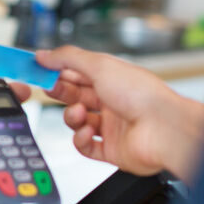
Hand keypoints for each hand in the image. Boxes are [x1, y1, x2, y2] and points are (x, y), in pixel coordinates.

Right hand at [36, 45, 199, 176]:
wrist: (165, 129)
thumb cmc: (142, 95)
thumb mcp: (99, 64)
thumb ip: (68, 58)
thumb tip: (44, 54)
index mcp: (110, 78)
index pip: (75, 71)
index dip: (56, 69)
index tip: (38, 68)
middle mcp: (111, 100)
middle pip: (73, 95)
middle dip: (59, 92)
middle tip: (48, 88)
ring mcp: (111, 126)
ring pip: (77, 121)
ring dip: (72, 116)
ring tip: (79, 113)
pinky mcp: (111, 149)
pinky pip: (86, 146)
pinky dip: (81, 140)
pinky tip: (87, 132)